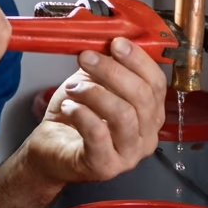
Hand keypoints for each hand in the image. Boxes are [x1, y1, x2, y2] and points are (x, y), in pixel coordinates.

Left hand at [24, 37, 166, 184]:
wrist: (51, 147)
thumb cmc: (75, 116)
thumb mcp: (93, 83)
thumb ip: (105, 66)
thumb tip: (109, 41)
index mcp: (149, 114)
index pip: (157, 84)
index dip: (138, 60)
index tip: (116, 43)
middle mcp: (146, 136)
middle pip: (141, 97)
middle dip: (112, 71)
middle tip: (86, 57)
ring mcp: (129, 155)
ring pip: (123, 115)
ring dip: (94, 92)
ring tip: (72, 87)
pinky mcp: (105, 166)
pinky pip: (99, 134)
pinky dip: (81, 114)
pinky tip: (69, 106)